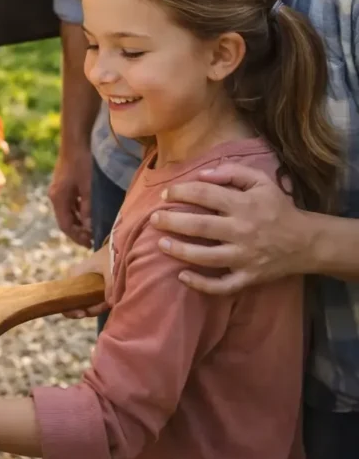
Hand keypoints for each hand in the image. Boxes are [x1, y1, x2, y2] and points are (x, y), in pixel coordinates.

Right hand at [49, 144, 92, 246]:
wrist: (75, 140)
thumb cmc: (82, 162)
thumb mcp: (88, 187)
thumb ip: (88, 208)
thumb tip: (91, 228)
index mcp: (58, 198)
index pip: (65, 226)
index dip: (77, 237)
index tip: (90, 243)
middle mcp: (55, 195)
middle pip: (65, 220)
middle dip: (79, 231)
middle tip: (93, 238)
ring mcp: (58, 189)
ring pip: (68, 212)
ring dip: (79, 221)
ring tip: (93, 228)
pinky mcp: (64, 184)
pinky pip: (70, 203)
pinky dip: (79, 211)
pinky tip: (90, 211)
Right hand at [63, 247, 109, 318]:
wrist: (117, 247)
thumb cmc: (110, 256)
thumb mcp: (110, 270)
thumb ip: (110, 287)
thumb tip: (110, 303)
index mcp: (74, 275)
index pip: (63, 297)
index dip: (71, 309)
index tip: (83, 313)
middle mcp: (75, 281)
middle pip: (75, 304)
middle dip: (90, 309)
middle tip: (103, 306)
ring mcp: (83, 286)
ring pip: (85, 304)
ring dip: (97, 307)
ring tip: (108, 302)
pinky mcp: (91, 288)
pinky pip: (92, 302)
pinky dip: (99, 304)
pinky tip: (108, 301)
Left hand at [149, 163, 309, 294]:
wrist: (306, 241)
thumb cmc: (277, 207)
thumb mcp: (260, 181)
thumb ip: (231, 172)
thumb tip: (201, 174)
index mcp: (243, 204)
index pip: (205, 195)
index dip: (181, 192)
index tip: (165, 194)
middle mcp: (242, 231)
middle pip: (200, 226)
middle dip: (172, 221)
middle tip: (154, 219)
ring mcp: (244, 257)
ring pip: (206, 257)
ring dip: (180, 251)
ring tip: (161, 244)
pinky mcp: (248, 277)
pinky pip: (222, 286)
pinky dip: (201, 284)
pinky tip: (183, 277)